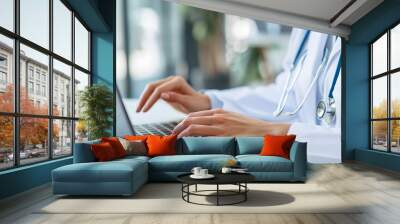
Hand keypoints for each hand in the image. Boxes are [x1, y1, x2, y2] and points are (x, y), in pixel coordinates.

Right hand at [136, 76, 210, 113]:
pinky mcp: (166, 89)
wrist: (202, 104)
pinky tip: (144, 107)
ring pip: (151, 89)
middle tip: (138, 110)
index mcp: (177, 81)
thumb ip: (176, 98)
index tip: (145, 110)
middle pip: (152, 86)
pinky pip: (153, 93)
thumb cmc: (198, 104)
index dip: (151, 100)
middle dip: (144, 98)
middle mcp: (171, 80)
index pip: (160, 89)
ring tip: (138, 110)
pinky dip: (148, 99)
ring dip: (144, 98)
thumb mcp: (189, 103)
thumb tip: (162, 95)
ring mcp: (168, 84)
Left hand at [173, 108, 289, 137]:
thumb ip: (221, 122)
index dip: (184, 121)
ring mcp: (220, 124)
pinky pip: (203, 133)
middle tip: (172, 134)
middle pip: (191, 118)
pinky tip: (186, 141)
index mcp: (219, 112)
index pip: (196, 115)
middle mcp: (218, 115)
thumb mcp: (233, 120)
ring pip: (194, 124)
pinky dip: (191, 136)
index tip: (178, 129)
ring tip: (175, 139)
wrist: (266, 131)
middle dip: (179, 126)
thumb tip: (210, 130)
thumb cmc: (250, 128)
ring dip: (181, 131)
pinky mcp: (223, 133)